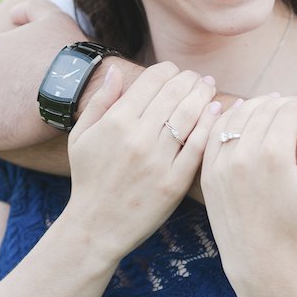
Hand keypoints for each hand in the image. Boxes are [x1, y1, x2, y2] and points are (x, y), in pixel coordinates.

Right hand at [66, 62, 220, 258]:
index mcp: (116, 121)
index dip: (167, 70)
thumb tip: (117, 70)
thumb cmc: (88, 178)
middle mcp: (138, 137)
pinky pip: (198, 146)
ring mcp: (158, 160)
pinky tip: (216, 112)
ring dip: (202, 96)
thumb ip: (100, 100)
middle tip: (197, 77)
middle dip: (189, 79)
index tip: (175, 71)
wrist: (96, 225)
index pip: (151, 81)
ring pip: (189, 115)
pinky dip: (209, 125)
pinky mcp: (174, 181)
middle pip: (174, 94)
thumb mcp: (81, 136)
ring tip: (208, 88)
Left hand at [201, 95, 296, 286]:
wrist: (260, 266)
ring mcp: (221, 163)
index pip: (290, 110)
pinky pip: (215, 134)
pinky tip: (241, 114)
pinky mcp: (208, 174)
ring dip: (258, 105)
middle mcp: (243, 154)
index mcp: (274, 156)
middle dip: (287, 102)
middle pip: (265, 108)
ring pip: (238, 115)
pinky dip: (228, 119)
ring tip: (274, 106)